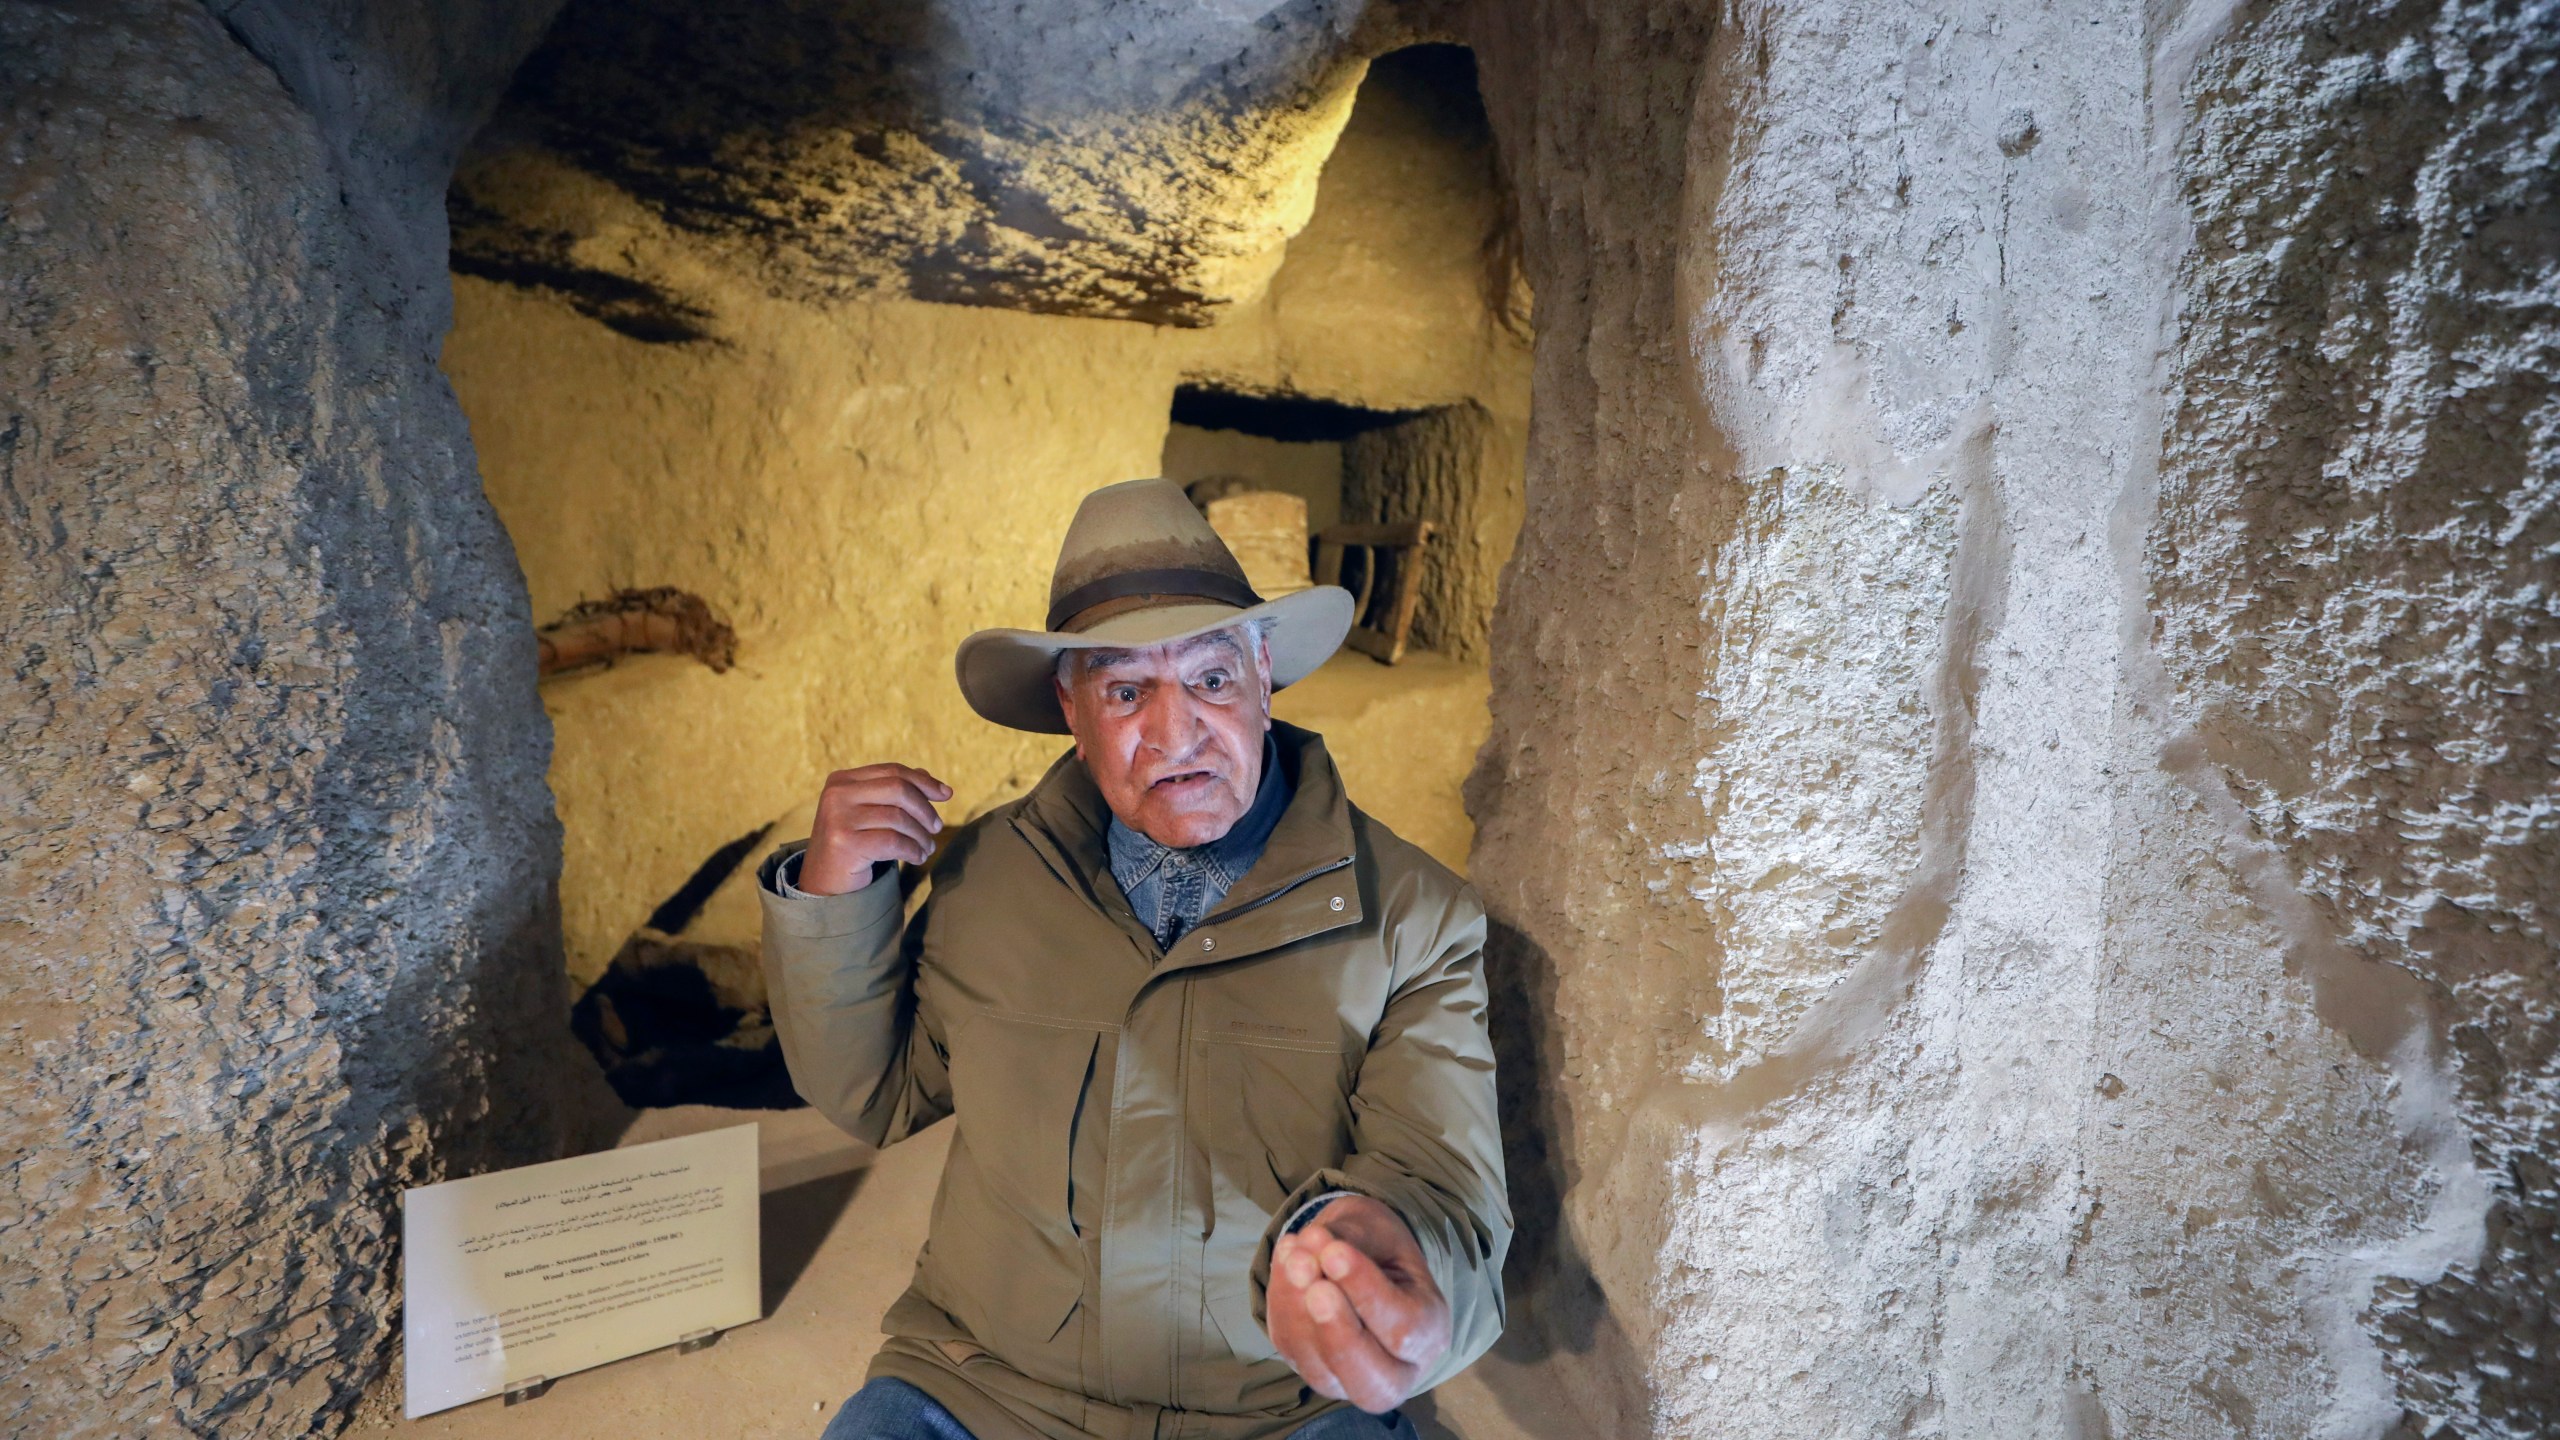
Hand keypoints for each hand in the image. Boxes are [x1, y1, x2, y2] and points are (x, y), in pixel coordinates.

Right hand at [799, 763, 951, 894]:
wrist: (823, 881)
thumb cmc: (852, 842)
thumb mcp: (869, 811)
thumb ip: (893, 792)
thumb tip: (928, 777)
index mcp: (842, 780)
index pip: (892, 772)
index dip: (923, 781)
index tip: (946, 794)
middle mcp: (837, 795)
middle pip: (898, 789)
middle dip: (925, 809)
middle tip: (937, 827)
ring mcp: (838, 818)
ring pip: (898, 818)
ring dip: (921, 835)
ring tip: (928, 847)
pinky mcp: (845, 844)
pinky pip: (894, 842)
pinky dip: (912, 850)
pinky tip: (918, 857)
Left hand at [1266, 1196, 1449, 1413]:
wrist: (1362, 1256)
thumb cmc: (1380, 1246)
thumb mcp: (1379, 1231)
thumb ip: (1350, 1240)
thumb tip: (1311, 1247)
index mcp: (1430, 1333)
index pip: (1404, 1330)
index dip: (1365, 1292)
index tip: (1334, 1252)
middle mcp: (1398, 1371)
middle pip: (1371, 1383)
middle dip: (1334, 1328)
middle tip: (1308, 1276)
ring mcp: (1352, 1379)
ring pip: (1322, 1372)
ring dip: (1296, 1310)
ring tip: (1293, 1255)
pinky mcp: (1313, 1370)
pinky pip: (1291, 1348)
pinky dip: (1282, 1303)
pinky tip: (1286, 1260)